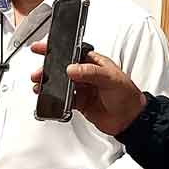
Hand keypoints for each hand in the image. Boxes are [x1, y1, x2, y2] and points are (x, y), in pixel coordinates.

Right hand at [30, 43, 145, 134]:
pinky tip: (50, 99)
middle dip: (48, 69)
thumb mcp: (111, 79)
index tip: (42, 49)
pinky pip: (64, 99)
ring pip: (61, 84)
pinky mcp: (80, 103)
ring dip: (49, 84)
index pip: (72, 53)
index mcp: (95, 63)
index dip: (57, 50)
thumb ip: (91, 72)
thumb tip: (72, 69)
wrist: (130, 119)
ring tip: (39, 86)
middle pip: (63, 69)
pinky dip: (56, 99)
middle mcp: (87, 74)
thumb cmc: (127, 95)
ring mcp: (83, 89)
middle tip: (38, 73)